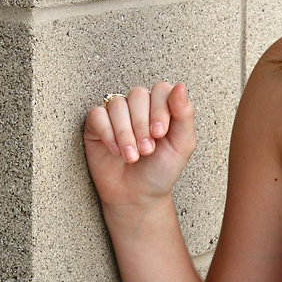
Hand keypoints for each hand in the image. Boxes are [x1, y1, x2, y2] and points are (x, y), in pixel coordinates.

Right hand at [83, 82, 195, 212]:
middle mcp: (138, 106)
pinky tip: (116, 151)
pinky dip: (108, 134)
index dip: (159, 109)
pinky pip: (97, 116)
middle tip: (147, 150)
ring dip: (126, 133)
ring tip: (132, 156)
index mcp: (162, 107)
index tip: (160, 134)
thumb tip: (180, 86)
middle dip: (142, 125)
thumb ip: (185, 115)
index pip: (160, 90)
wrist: (138, 195)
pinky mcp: (96, 125)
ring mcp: (116, 114)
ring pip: (117, 105)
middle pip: (138, 95)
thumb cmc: (161, 170)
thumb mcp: (182, 145)